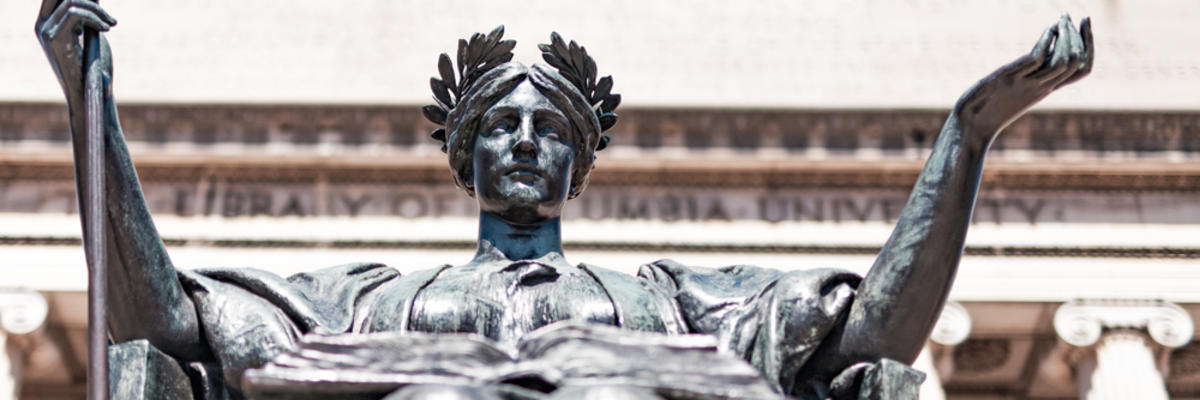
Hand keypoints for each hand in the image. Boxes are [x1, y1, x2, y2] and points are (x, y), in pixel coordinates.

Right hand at [35, 0, 115, 99]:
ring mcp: (46, 31)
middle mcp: (42, 25)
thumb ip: (88, 17)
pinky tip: (107, 29)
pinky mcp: (54, 38)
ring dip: (98, 11)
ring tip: (112, 24)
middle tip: (110, 19)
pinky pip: (75, 14)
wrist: (91, 93)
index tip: (100, 5)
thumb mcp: (90, 36)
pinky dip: (96, 17)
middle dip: (90, 1)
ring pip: (71, 2)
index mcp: (47, 24)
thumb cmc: (94, 68)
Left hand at [955, 15, 1092, 143]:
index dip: (1089, 46)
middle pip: (1076, 62)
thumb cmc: (988, 108)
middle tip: (1072, 17)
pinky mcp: (1009, 79)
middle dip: (1081, 36)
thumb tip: (1037, 56)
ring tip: (1061, 20)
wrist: (971, 126)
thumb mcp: (1016, 90)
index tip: (1085, 24)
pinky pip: (1036, 60)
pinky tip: (1049, 29)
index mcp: (1045, 89)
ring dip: (1066, 36)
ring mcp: (1026, 83)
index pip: (1081, 69)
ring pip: (1062, 60)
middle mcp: (1041, 87)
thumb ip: (1030, 76)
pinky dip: (1046, 41)